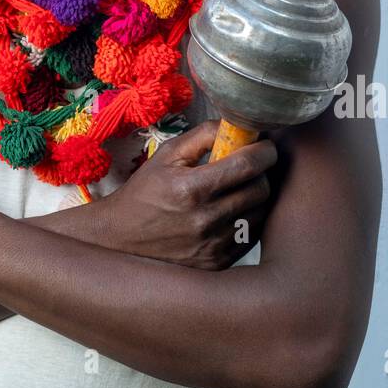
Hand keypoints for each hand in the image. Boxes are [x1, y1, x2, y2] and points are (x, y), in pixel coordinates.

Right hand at [102, 119, 277, 270]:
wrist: (122, 236)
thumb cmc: (146, 190)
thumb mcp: (168, 154)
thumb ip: (204, 135)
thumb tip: (238, 125)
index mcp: (191, 189)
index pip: (247, 166)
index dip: (264, 151)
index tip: (265, 145)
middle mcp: (205, 220)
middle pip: (261, 190)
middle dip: (263, 172)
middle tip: (251, 165)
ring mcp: (213, 246)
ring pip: (260, 213)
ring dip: (257, 196)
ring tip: (240, 187)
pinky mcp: (218, 262)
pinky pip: (250, 236)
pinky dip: (249, 219)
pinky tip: (232, 210)